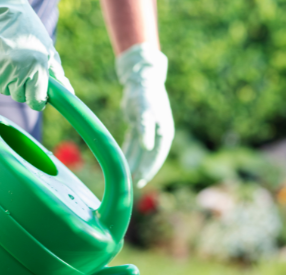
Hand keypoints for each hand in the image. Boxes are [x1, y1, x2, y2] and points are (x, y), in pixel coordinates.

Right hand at [0, 0, 72, 110]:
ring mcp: (0, 72)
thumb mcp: (46, 49)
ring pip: (5, 90)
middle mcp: (18, 72)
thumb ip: (57, 74)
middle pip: (20, 97)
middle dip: (22, 86)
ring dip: (7, 80)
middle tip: (21, 66)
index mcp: (36, 67)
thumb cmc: (26, 30)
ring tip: (8, 58)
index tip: (36, 93)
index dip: (37, 99)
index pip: (36, 102)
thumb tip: (69, 92)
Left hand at [116, 43, 173, 187]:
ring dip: (133, 163)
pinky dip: (128, 153)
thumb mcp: (146, 112)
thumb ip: (146, 129)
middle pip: (149, 157)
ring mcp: (148, 131)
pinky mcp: (138, 127)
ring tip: (126, 176)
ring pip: (140, 152)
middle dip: (142, 169)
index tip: (141, 179)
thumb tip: (148, 148)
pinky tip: (122, 162)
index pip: (157, 155)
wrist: (142, 79)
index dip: (149, 168)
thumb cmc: (145, 95)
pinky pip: (133, 144)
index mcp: (163, 132)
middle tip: (134, 183)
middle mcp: (157, 134)